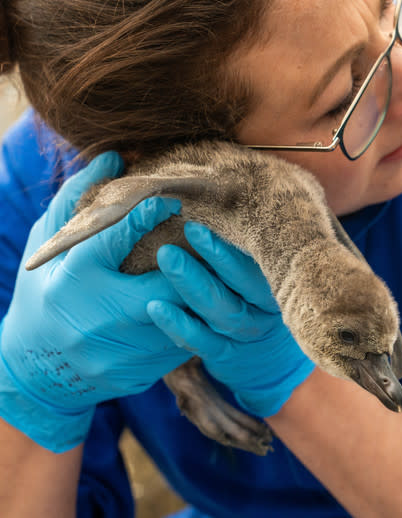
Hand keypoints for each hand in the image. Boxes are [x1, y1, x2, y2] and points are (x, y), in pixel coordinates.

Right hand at [0, 152, 191, 451]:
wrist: (38, 371)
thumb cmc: (43, 297)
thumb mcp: (48, 247)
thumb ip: (77, 200)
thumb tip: (113, 156)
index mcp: (73, 281)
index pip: (113, 240)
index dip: (146, 215)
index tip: (171, 200)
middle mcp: (99, 318)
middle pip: (165, 286)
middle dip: (193, 264)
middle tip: (211, 240)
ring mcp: (123, 351)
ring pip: (184, 317)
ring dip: (204, 293)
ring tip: (221, 270)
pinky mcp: (142, 372)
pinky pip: (184, 343)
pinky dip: (197, 321)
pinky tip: (208, 304)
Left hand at [147, 222, 314, 417]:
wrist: (267, 355)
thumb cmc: (255, 293)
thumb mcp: (263, 269)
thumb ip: (249, 245)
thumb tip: (227, 195)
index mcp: (277, 285)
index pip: (258, 266)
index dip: (230, 248)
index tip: (198, 226)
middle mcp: (266, 310)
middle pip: (242, 286)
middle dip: (212, 259)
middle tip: (183, 232)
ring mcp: (246, 334)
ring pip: (221, 312)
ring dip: (192, 286)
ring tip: (165, 258)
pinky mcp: (225, 353)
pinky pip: (202, 342)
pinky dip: (179, 325)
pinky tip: (155, 307)